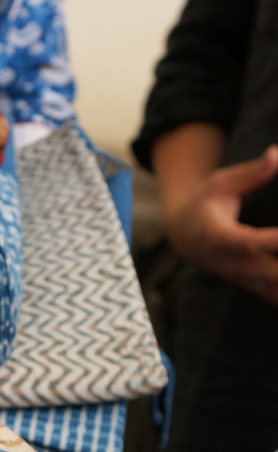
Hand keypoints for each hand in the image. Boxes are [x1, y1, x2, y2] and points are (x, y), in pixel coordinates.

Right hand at [164, 146, 277, 303]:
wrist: (183, 236)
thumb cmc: (205, 202)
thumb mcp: (220, 183)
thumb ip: (251, 173)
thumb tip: (276, 154)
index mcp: (220, 237)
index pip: (250, 242)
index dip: (272, 241)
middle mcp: (231, 263)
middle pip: (268, 272)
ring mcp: (241, 277)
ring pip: (273, 290)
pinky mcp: (249, 285)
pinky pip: (273, 297)